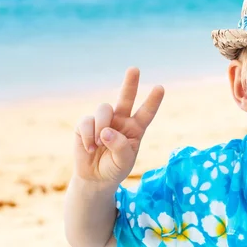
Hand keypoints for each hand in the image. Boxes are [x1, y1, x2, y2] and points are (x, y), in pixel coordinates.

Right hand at [73, 67, 164, 183]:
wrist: (95, 177)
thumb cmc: (115, 168)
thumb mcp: (124, 161)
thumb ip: (119, 146)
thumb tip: (106, 131)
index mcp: (136, 128)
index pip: (146, 112)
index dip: (153, 101)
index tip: (160, 88)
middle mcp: (121, 120)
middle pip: (126, 97)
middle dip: (130, 83)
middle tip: (134, 69)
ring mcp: (104, 120)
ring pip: (104, 109)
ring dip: (102, 125)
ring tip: (100, 144)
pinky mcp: (86, 124)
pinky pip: (87, 122)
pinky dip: (89, 136)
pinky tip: (90, 148)